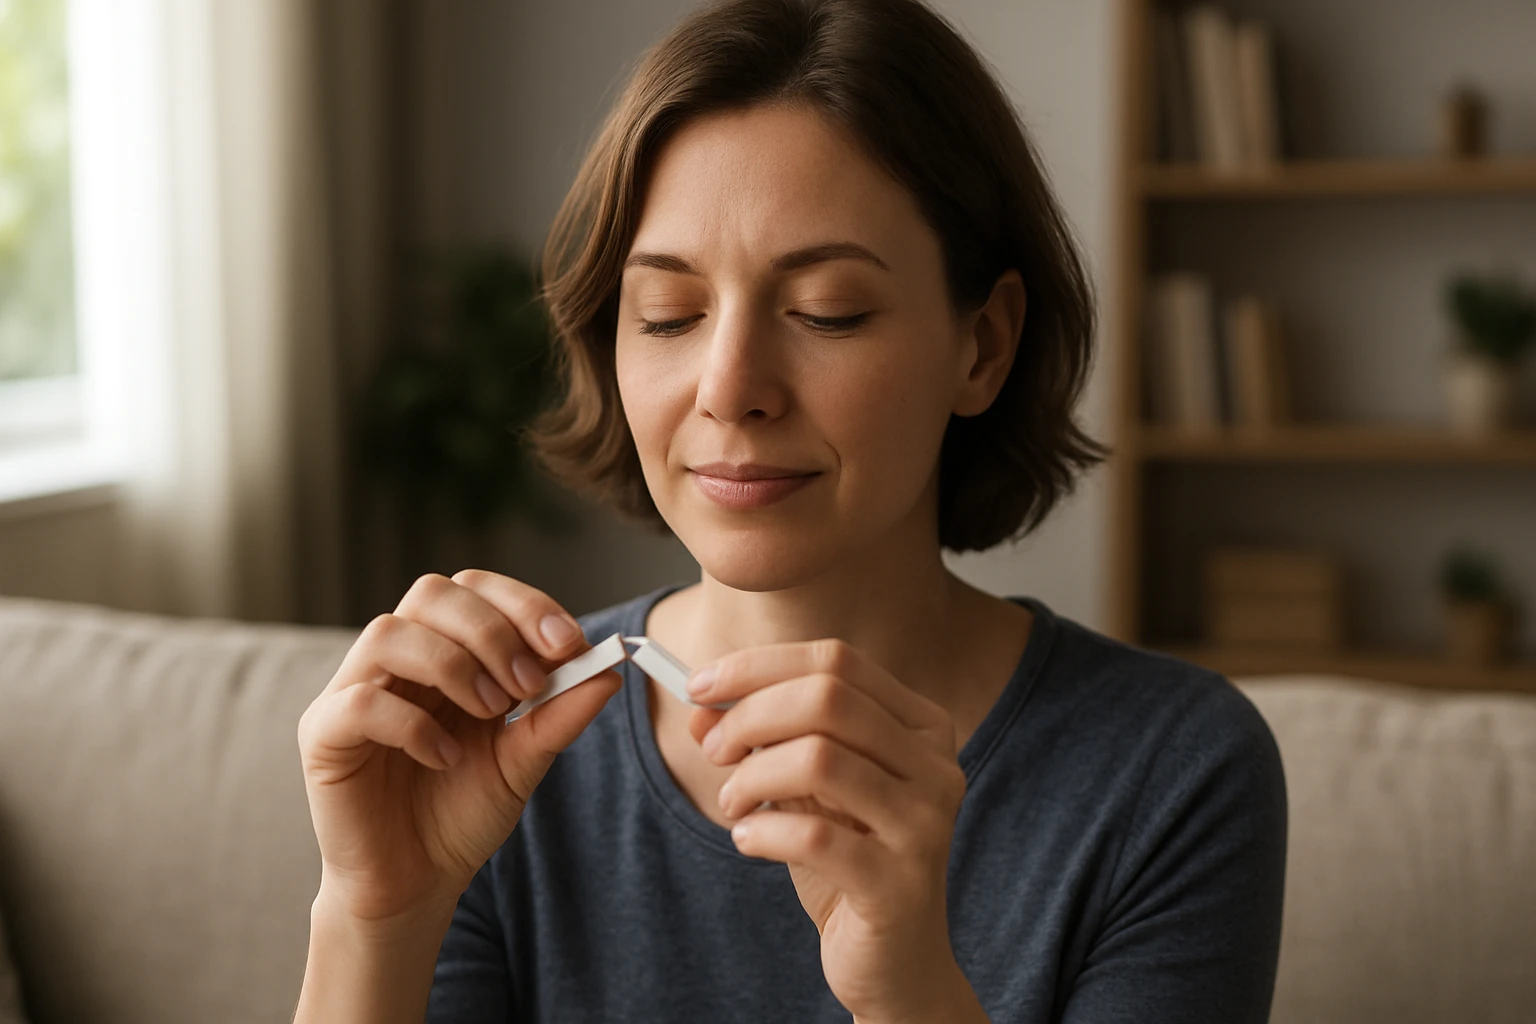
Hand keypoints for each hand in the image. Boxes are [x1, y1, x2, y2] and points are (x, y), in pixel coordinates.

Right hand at [297, 570, 621, 924]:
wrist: (416, 884)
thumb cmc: (462, 814)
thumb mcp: (524, 759)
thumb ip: (560, 714)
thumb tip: (611, 669)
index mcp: (444, 651)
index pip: (475, 590)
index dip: (523, 604)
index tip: (570, 643)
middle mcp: (395, 660)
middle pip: (431, 593)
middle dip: (491, 629)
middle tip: (529, 683)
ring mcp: (352, 692)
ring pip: (389, 633)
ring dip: (453, 665)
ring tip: (490, 713)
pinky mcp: (323, 736)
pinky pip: (359, 703)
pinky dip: (412, 724)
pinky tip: (445, 757)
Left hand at [684, 639, 971, 1022]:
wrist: (894, 960)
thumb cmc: (848, 861)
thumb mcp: (802, 789)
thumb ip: (761, 741)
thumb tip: (701, 707)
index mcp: (921, 726)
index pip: (837, 660)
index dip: (759, 665)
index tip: (700, 685)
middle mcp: (936, 766)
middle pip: (829, 697)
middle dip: (751, 715)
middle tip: (715, 751)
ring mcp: (925, 824)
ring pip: (820, 758)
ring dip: (752, 775)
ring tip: (733, 803)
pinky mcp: (900, 883)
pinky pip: (814, 837)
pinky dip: (763, 830)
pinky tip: (749, 839)